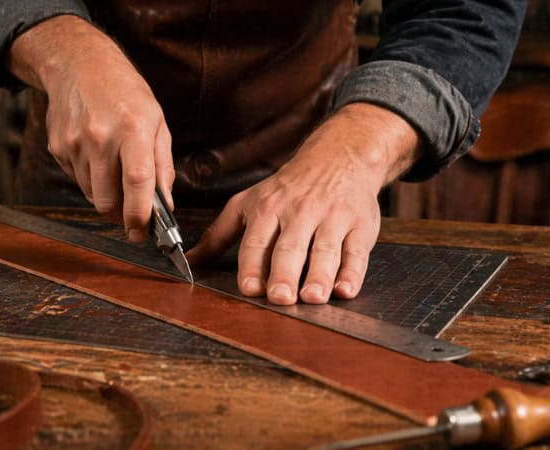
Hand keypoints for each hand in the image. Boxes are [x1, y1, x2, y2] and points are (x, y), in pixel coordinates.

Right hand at [9, 15, 173, 240]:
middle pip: (107, 201)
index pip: (137, 183)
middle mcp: (100, 137)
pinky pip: (77, 180)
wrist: (79, 64)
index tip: (143, 233)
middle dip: (121, 215)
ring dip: (106, 195)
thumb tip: (164, 205)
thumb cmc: (125, 92)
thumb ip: (162, 166)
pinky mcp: (58, 148)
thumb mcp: (157, 121)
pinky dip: (90, 179)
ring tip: (114, 169)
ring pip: (92, 195)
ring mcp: (74, 143)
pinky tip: (96, 155)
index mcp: (132, 129)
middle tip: (132, 211)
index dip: (140, 215)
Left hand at [187, 103, 421, 303]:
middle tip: (280, 297)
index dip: (253, 266)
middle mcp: (299, 213)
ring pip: (325, 250)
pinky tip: (345, 290)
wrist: (338, 158)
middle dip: (284, 273)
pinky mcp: (359, 226)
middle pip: (290, 247)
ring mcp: (332, 218)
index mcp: (268, 209)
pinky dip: (352, 272)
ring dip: (319, 275)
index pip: (257, 241)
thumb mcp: (247, 203)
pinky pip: (356, 251)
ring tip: (313, 297)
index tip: (250, 288)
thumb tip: (189, 262)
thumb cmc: (287, 189)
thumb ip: (219, 236)